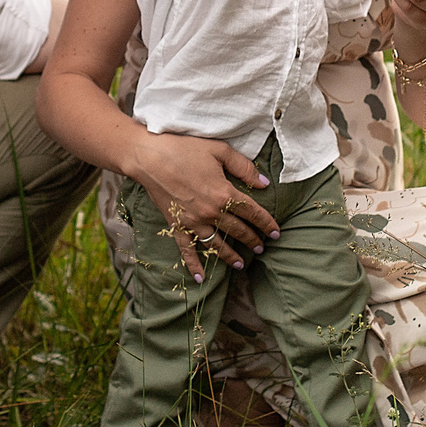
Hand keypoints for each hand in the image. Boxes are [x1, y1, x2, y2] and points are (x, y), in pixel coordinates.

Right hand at [128, 132, 280, 280]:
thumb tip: (264, 183)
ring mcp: (193, 222)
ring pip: (217, 245)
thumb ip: (244, 167)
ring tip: (241, 264)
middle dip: (252, 240)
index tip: (276, 232)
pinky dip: (194, 265)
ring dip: (230, 256)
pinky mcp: (177, 225)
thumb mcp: (219, 150)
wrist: (149, 157)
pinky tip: (200, 278)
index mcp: (224, 194)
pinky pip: (187, 250)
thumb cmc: (184, 149)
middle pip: (238, 230)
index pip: (253, 212)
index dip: (267, 223)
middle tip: (262, 248)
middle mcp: (211, 212)